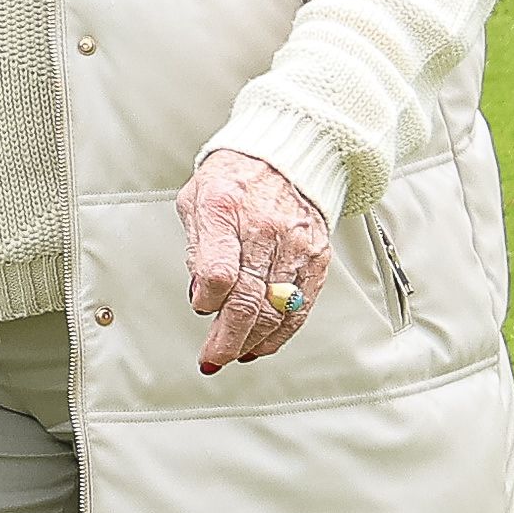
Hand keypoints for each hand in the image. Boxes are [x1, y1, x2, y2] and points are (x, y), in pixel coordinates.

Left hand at [177, 144, 337, 377]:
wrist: (286, 155)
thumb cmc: (236, 177)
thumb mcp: (197, 199)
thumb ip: (196, 246)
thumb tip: (200, 293)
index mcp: (226, 208)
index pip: (218, 271)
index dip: (206, 299)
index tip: (200, 305)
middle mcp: (265, 227)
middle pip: (248, 299)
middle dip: (227, 337)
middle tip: (213, 356)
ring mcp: (296, 244)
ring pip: (275, 309)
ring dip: (252, 341)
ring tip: (234, 354)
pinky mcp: (317, 258)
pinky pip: (300, 307)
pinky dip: (280, 333)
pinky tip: (261, 345)